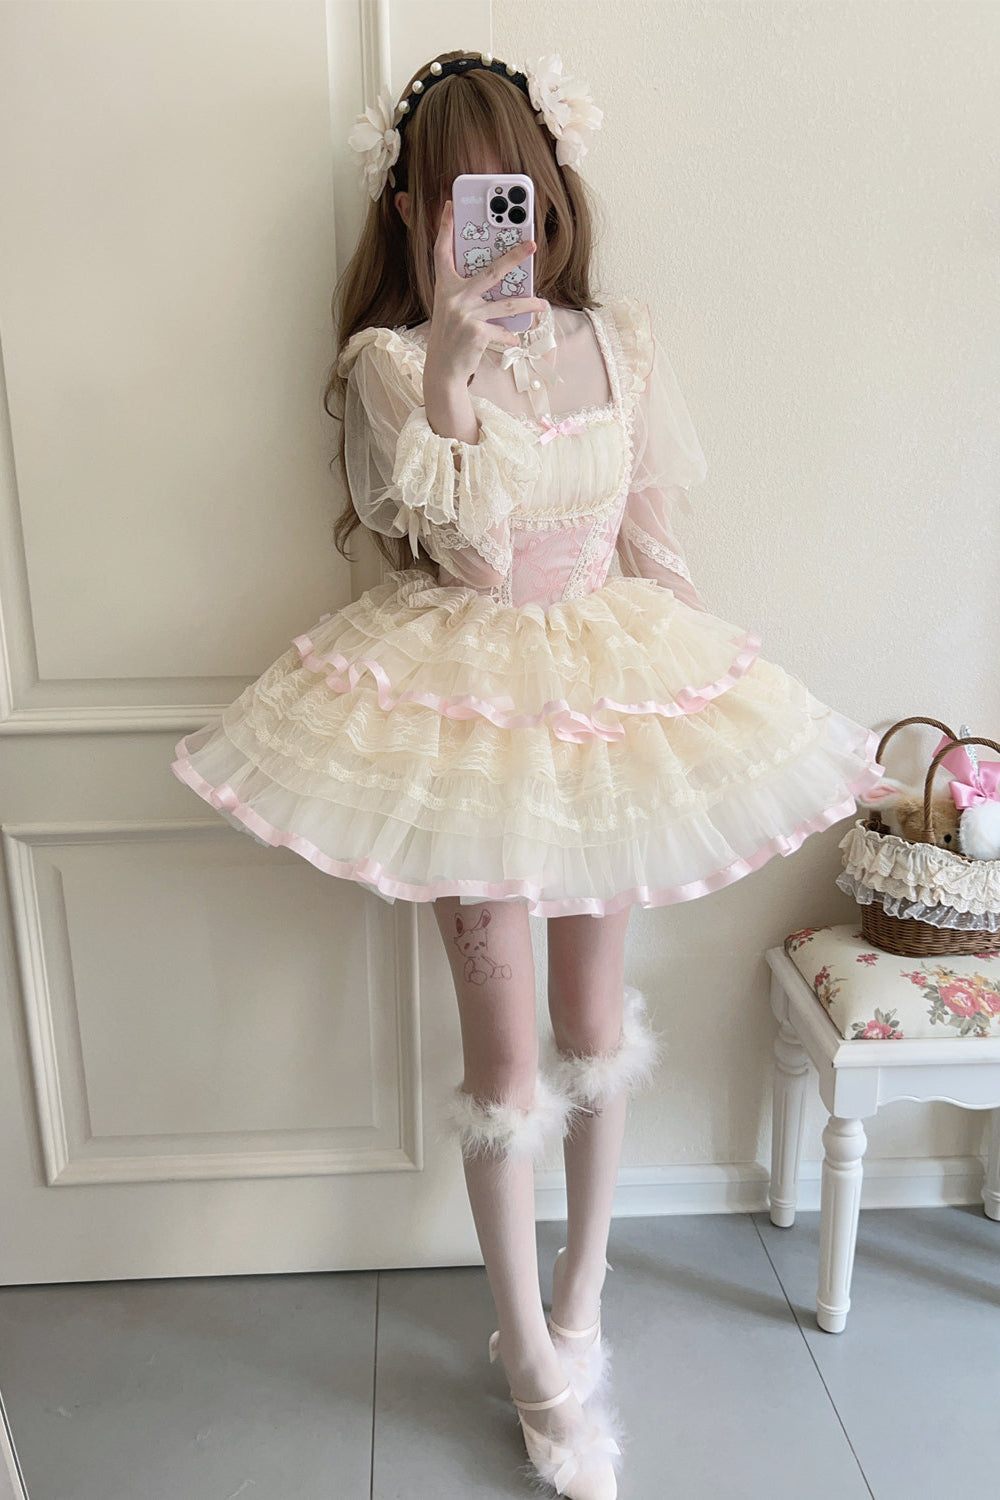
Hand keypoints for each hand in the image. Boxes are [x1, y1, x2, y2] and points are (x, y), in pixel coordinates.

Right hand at [425, 198, 548, 388]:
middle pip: (491, 271)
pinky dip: (510, 337)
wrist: (442, 369)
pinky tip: (514, 340)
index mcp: (445, 286)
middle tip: (532, 244)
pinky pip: (503, 332)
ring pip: (506, 304)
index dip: (445, 227)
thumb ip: (467, 292)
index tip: (449, 205)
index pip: (442, 251)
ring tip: (542, 304)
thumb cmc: (451, 336)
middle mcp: (454, 297)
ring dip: (528, 304)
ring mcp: (465, 314)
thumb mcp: (452, 308)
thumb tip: (499, 279)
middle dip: (514, 256)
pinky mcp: (476, 333)